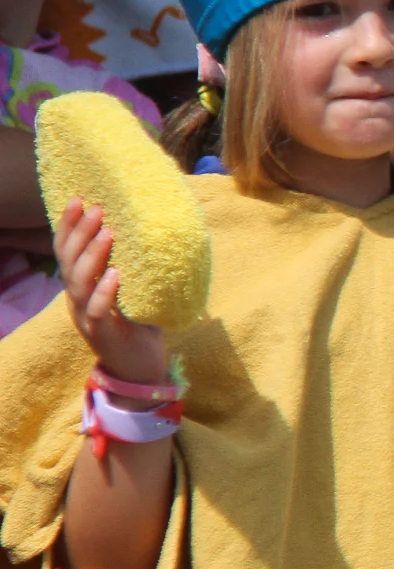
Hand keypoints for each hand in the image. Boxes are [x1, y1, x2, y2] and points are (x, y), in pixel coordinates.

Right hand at [51, 197, 168, 385]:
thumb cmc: (140, 325)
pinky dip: (106, 291)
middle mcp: (77, 299)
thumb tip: (153, 230)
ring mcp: (86, 316)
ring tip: (108, 233)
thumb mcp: (136, 290)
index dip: (69, 225)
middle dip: (80, 233)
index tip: (77, 199)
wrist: (142, 369)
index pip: (67, 250)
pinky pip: (98, 310)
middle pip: (69, 261)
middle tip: (96, 209)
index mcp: (81, 287)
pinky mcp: (101, 334)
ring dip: (93, 256)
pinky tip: (116, 275)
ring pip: (79, 282)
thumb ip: (135, 266)